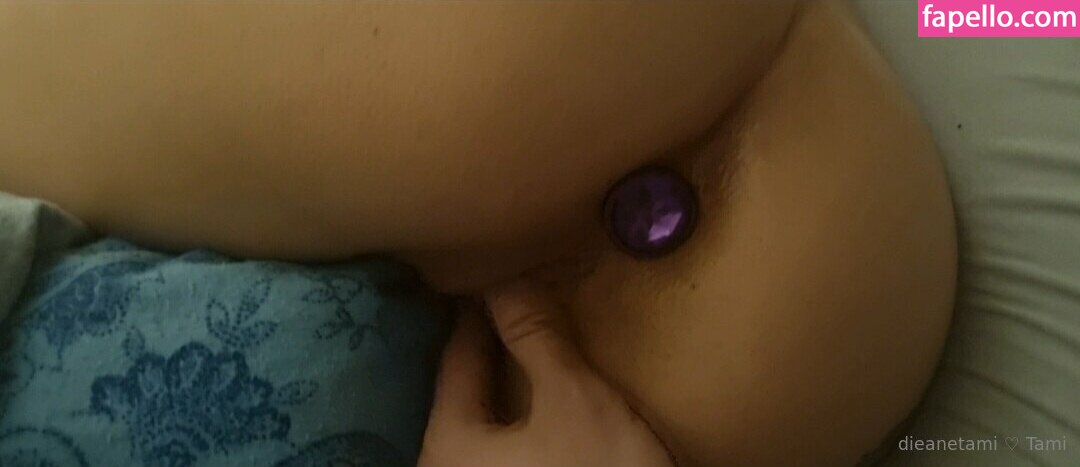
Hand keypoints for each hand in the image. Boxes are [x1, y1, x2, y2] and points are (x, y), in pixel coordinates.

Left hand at [420, 280, 675, 466]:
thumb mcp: (574, 400)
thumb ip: (536, 337)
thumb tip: (505, 280)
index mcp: (446, 447)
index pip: (456, 360)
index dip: (478, 316)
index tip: (492, 279)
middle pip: (458, 397)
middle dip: (482, 355)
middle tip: (506, 311)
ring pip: (475, 429)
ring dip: (496, 392)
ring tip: (523, 357)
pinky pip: (494, 453)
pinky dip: (509, 425)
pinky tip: (532, 414)